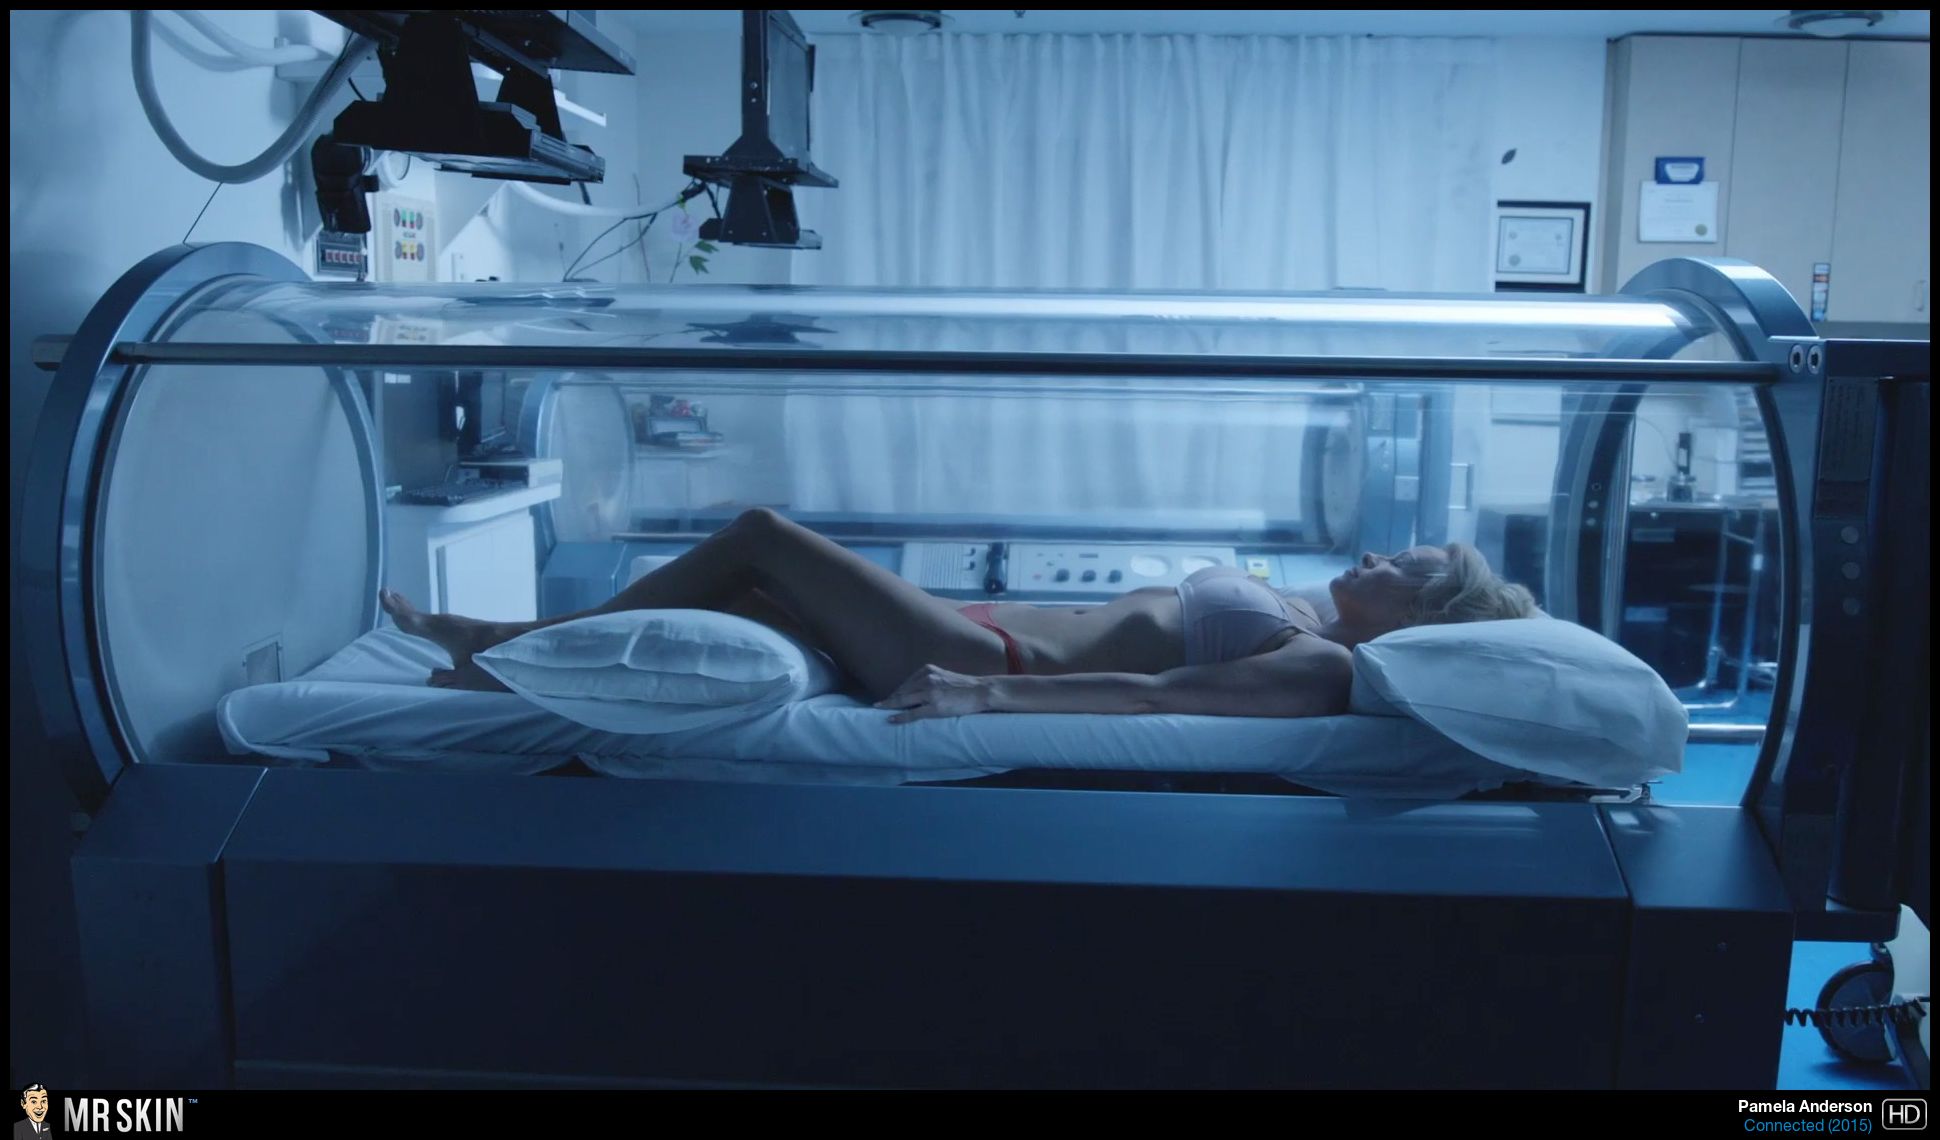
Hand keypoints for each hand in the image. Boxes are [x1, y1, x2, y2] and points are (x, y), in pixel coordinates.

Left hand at [874, 664, 993, 723]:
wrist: (981, 691)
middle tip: (877, 706)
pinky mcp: (935, 707)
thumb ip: (930, 681)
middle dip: (889, 699)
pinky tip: (890, 719)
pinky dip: (900, 716)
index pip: (907, 683)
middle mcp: (927, 680)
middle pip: (902, 691)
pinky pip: (912, 713)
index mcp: (928, 671)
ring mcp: (930, 693)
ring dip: (890, 706)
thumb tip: (915, 691)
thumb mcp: (944, 676)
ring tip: (879, 710)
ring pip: (904, 701)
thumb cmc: (964, 686)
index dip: (896, 692)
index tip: (887, 698)